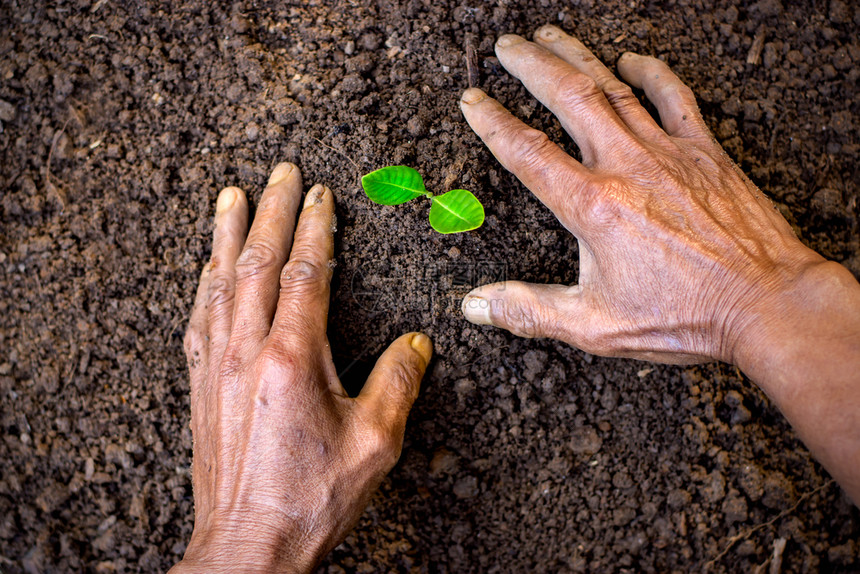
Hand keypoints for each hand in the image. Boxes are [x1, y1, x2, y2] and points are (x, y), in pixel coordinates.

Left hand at [171, 163, 432, 573]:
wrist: (248, 545)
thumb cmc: (311, 499)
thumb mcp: (376, 443)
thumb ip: (398, 382)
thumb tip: (416, 343)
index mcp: (291, 358)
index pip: (304, 274)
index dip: (313, 229)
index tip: (320, 196)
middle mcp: (246, 353)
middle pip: (256, 264)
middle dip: (269, 211)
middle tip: (278, 173)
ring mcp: (216, 368)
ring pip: (219, 283)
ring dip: (226, 235)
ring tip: (229, 197)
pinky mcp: (200, 388)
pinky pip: (199, 319)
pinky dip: (205, 283)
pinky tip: (206, 271)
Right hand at [459, 25, 825, 364]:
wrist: (765, 302)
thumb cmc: (684, 315)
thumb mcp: (594, 325)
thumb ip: (529, 310)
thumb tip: (474, 305)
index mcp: (593, 206)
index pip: (528, 152)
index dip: (492, 122)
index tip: (473, 100)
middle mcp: (626, 166)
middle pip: (569, 98)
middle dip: (531, 66)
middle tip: (507, 45)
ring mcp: (668, 152)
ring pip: (613, 88)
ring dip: (578, 57)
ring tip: (551, 36)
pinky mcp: (705, 152)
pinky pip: (674, 97)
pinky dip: (651, 73)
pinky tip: (632, 60)